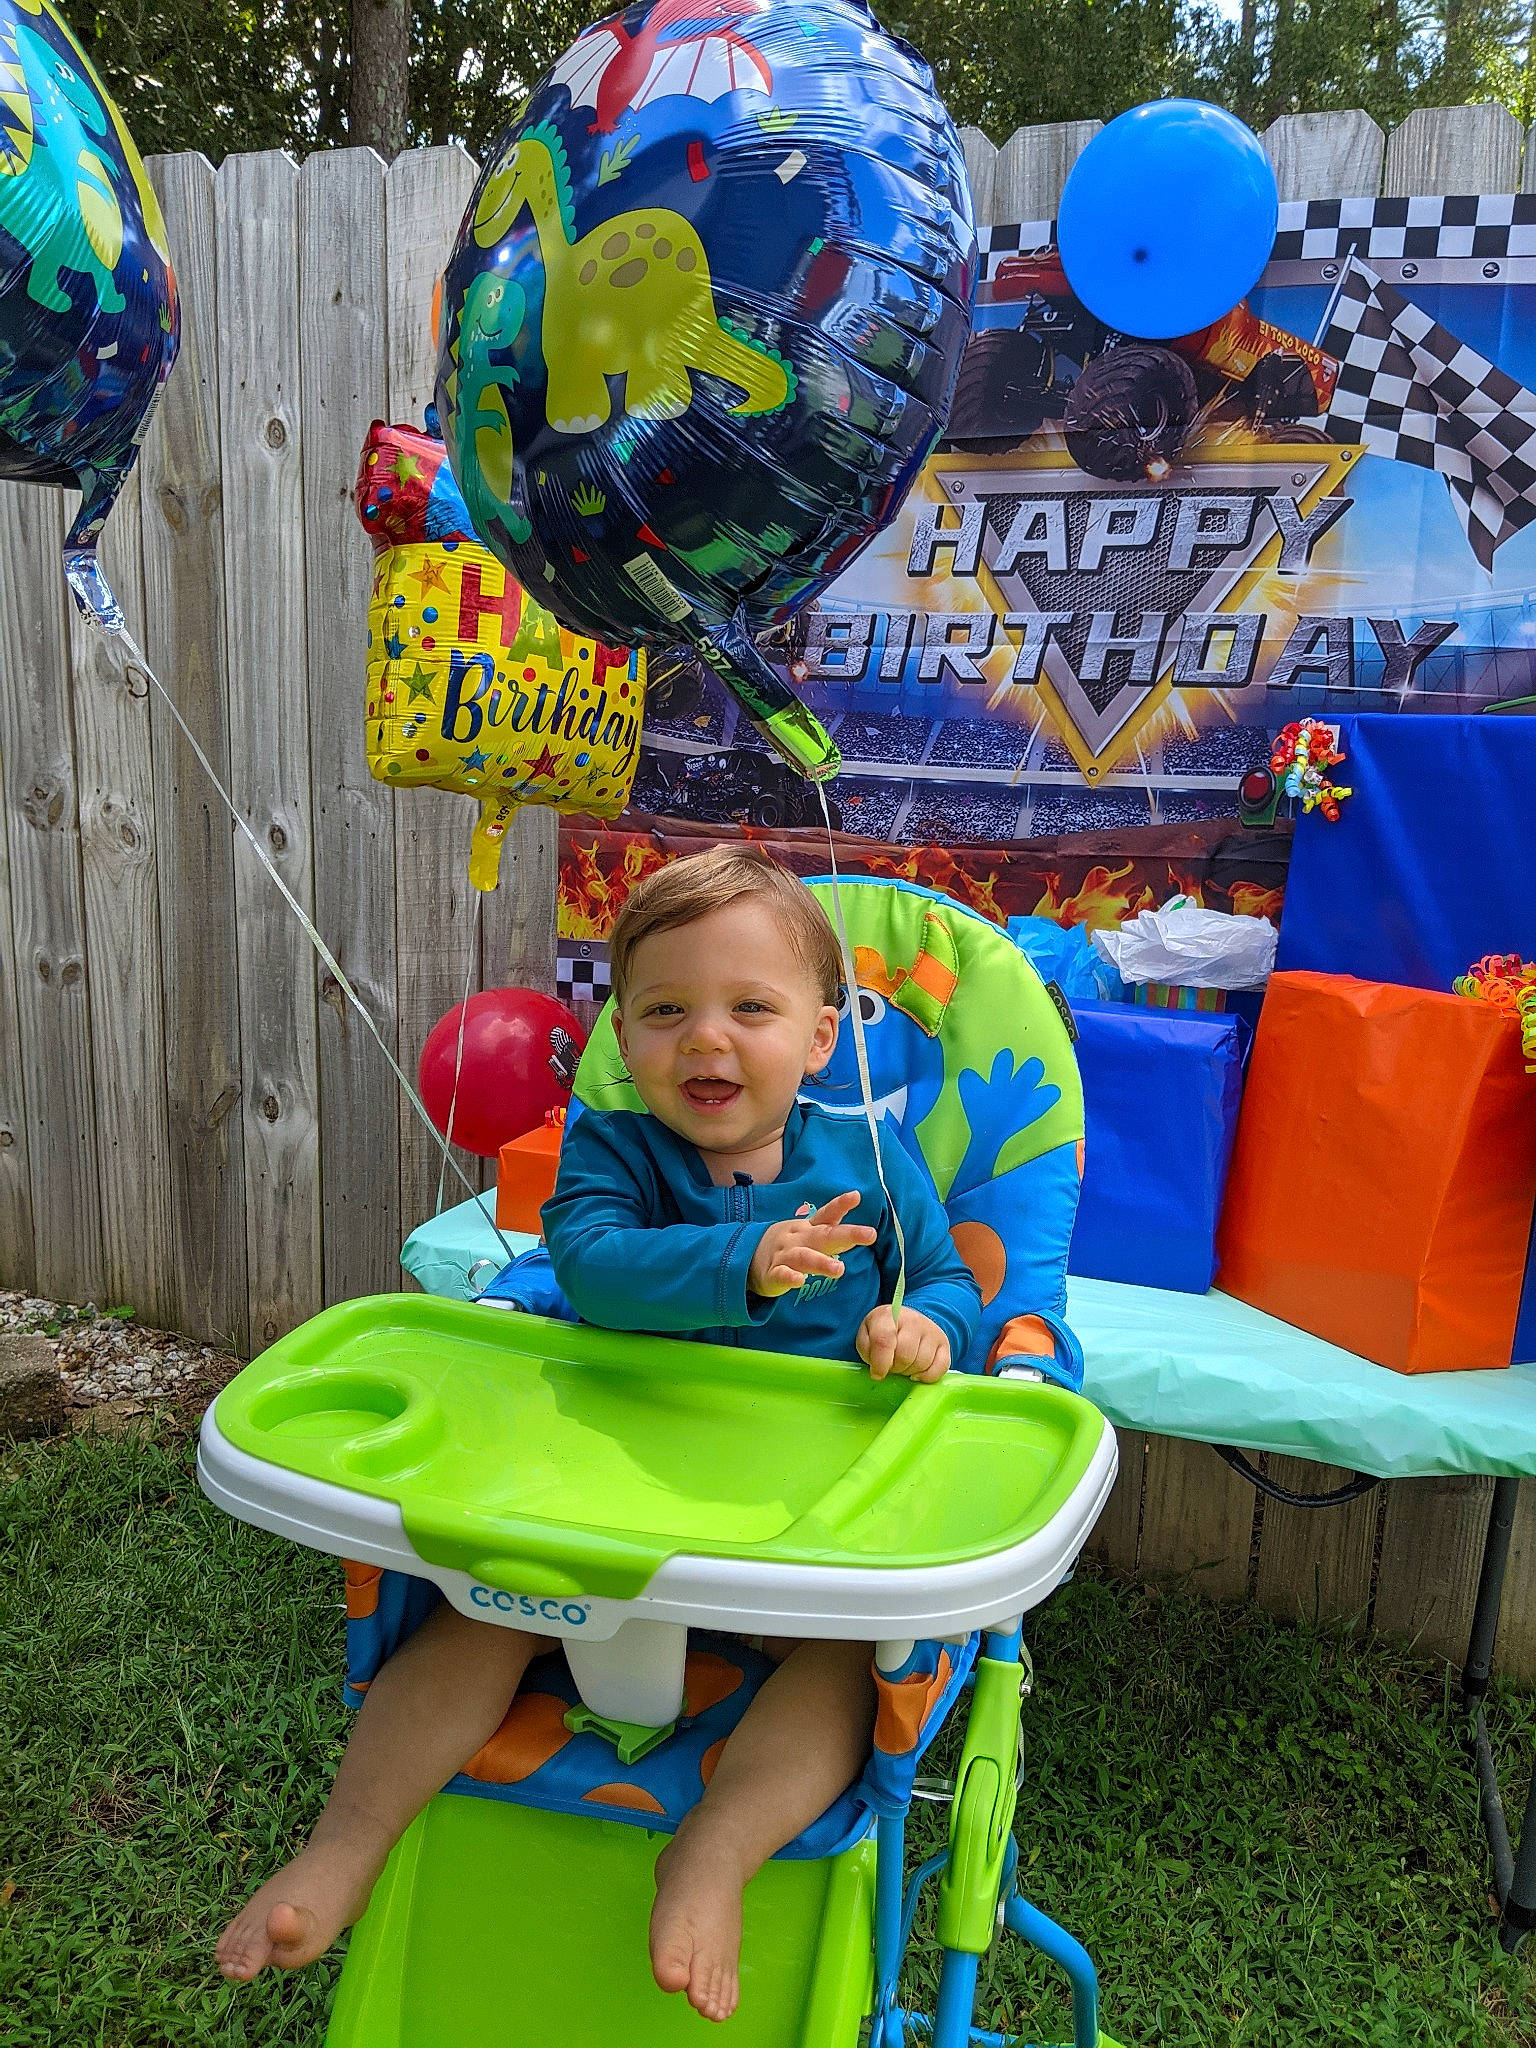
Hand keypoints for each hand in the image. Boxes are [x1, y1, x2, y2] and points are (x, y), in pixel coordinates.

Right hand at [748, 1191, 875, 1298]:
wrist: (748, 1255)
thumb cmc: (789, 1243)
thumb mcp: (809, 1231)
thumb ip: (832, 1224)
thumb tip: (860, 1211)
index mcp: (808, 1228)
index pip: (826, 1215)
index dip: (840, 1205)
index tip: (856, 1196)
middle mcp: (798, 1239)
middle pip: (823, 1235)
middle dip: (847, 1234)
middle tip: (870, 1234)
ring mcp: (784, 1255)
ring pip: (803, 1257)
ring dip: (821, 1262)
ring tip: (839, 1269)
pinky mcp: (772, 1274)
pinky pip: (781, 1275)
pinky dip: (790, 1277)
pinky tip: (800, 1281)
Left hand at [857, 1306, 950, 1383]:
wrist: (907, 1320)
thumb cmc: (882, 1331)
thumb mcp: (866, 1336)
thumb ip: (867, 1350)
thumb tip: (879, 1371)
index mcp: (889, 1315)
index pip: (884, 1340)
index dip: (880, 1363)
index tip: (877, 1374)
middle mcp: (913, 1320)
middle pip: (904, 1355)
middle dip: (895, 1367)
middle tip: (891, 1365)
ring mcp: (931, 1330)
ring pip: (921, 1363)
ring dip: (909, 1372)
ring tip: (903, 1365)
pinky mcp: (944, 1342)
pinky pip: (940, 1368)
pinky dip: (927, 1377)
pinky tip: (917, 1373)